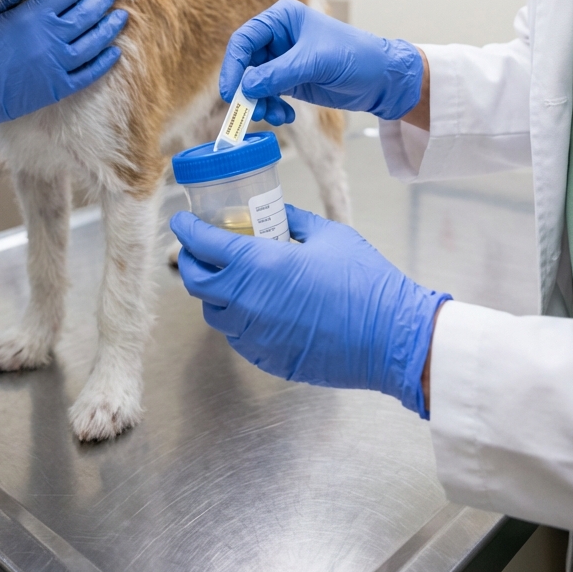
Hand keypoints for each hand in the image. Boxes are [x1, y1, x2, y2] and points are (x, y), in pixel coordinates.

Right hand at [0, 0, 126, 164]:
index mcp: (32, 17)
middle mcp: (50, 40)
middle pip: (86, 14)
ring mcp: (56, 67)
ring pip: (93, 43)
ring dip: (109, 28)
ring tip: (121, 16)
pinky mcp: (55, 90)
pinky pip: (88, 75)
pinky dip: (104, 63)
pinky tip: (114, 53)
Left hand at [172, 206, 447, 415]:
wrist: (389, 336)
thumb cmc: (363, 280)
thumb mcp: (327, 235)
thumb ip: (293, 221)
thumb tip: (275, 213)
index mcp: (258, 264)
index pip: (204, 244)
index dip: (188, 229)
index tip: (183, 220)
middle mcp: (246, 301)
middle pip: (197, 281)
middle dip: (191, 260)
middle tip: (198, 247)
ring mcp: (254, 335)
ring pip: (214, 312)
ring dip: (213, 292)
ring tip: (229, 276)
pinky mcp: (267, 358)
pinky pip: (237, 335)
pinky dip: (236, 317)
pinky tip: (255, 305)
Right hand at [219, 0, 423, 124]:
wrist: (382, 79)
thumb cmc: (355, 56)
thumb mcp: (315, 62)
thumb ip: (278, 74)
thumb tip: (246, 87)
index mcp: (282, 18)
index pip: (245, 39)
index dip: (234, 65)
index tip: (231, 90)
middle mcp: (278, 37)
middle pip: (246, 63)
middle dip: (246, 88)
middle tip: (250, 110)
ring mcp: (282, 60)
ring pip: (254, 83)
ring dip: (259, 102)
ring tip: (273, 116)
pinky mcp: (289, 79)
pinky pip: (268, 95)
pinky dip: (271, 107)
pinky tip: (286, 115)